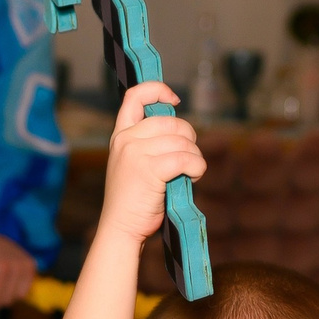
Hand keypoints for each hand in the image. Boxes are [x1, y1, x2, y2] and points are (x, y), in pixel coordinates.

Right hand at [97, 82, 204, 249]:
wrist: (120, 229)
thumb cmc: (133, 202)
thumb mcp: (135, 165)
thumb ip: (151, 144)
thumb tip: (183, 133)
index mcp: (121, 135)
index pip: (135, 96)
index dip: (158, 90)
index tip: (174, 100)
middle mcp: (126, 139)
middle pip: (172, 122)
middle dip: (189, 140)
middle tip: (188, 161)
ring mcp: (136, 152)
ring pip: (183, 141)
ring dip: (195, 158)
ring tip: (189, 174)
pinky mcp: (149, 168)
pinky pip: (186, 158)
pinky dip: (197, 168)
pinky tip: (193, 177)